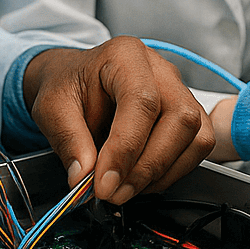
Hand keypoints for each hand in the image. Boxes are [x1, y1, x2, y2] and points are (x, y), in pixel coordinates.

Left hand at [23, 38, 213, 203]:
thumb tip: (84, 177)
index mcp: (126, 56)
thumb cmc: (69, 87)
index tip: (104, 183)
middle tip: (114, 192)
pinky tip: (142, 180)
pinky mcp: (189, 115)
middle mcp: (161, 70)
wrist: (77, 82)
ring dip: (162, 173)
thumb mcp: (52, 107)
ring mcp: (180, 91)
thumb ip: (67, 139)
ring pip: (195, 137)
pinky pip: (197, 147)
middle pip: (180, 119)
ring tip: (125, 188)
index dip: (126, 148)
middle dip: (148, 166)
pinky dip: (172, 172)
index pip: (142, 102)